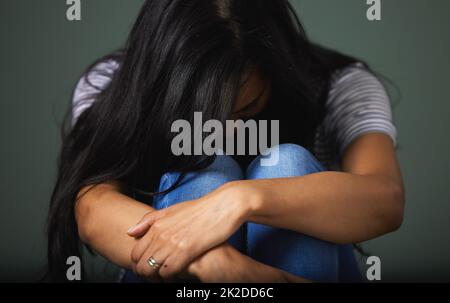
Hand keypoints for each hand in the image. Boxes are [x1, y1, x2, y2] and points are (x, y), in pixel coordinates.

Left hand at [126, 182, 257, 280]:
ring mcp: (173, 242)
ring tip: (166, 276)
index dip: (138, 264)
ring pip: (152, 270)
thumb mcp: (173, 209)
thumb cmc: (200, 208)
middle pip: (141, 264)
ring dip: (157, 277)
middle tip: (155, 276)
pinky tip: (177, 274)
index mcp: (156, 224)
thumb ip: (150, 220)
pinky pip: (168, 271)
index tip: (148, 267)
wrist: (223, 206)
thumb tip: (130, 232)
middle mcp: (161, 234)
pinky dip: (170, 277)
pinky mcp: (186, 250)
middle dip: (145, 273)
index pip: (135, 252)